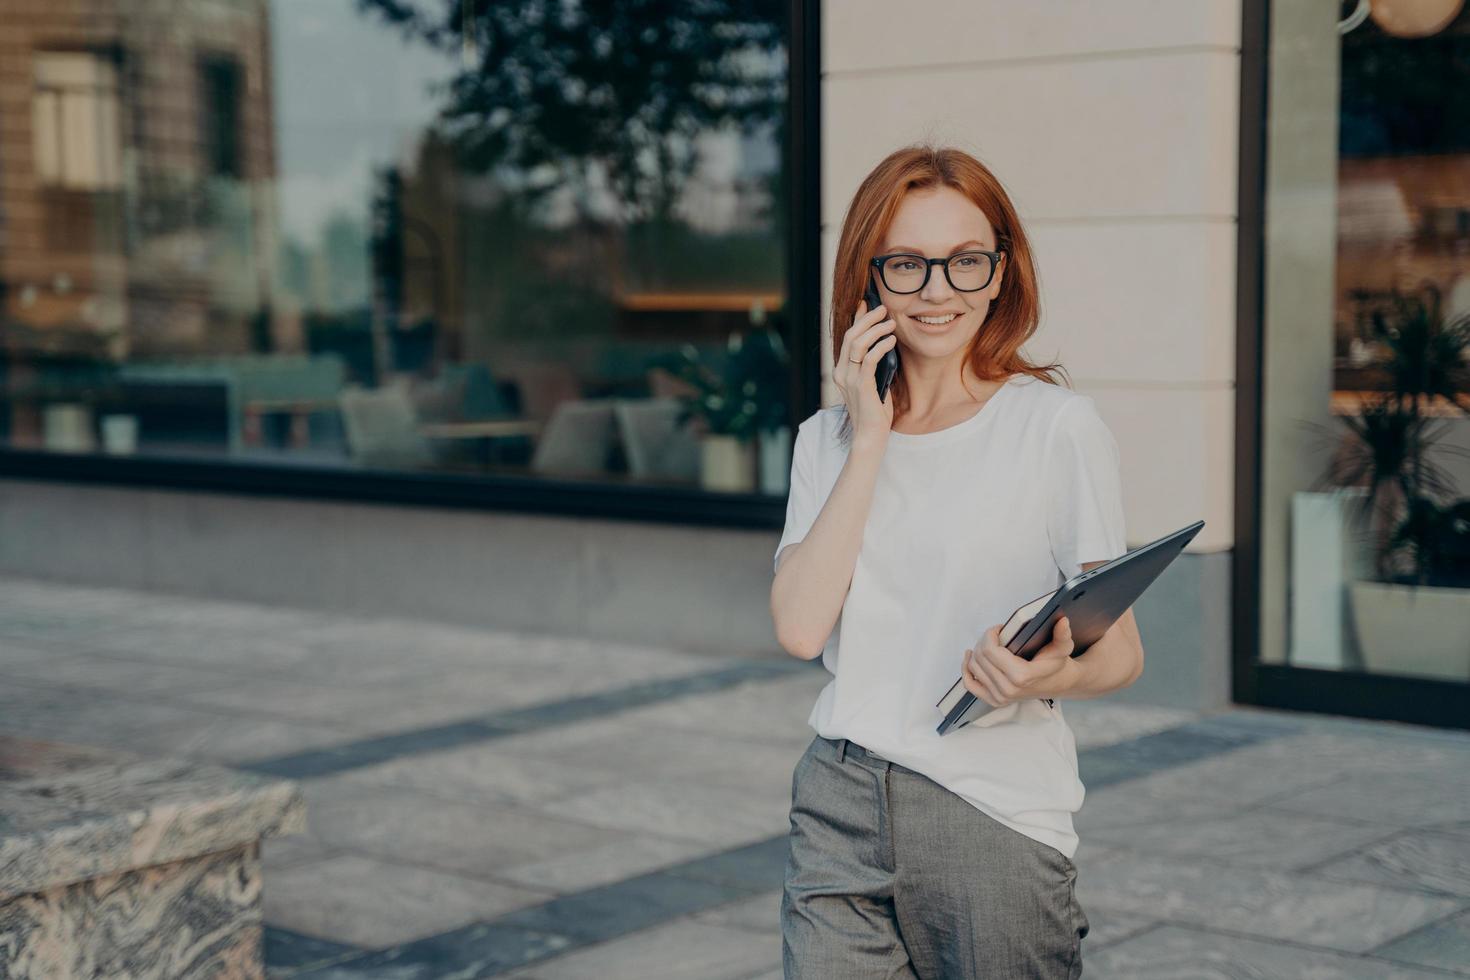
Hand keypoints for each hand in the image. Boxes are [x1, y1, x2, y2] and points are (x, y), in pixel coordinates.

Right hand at [834, 297, 896, 443]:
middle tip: (884, 309)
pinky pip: (869, 358)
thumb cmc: (876, 411)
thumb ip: (873, 366)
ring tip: (891, 323)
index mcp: (841, 371)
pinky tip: (892, 341)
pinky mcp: (861, 385)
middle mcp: (841, 373)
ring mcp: (849, 379)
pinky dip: (881, 346)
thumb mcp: (873, 383)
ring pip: (858, 344)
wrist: (871, 435)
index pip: (847, 338)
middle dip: (867, 319)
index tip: (867, 304)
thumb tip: (884, 344)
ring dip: (876, 330)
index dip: (856, 319)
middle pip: (850, 336)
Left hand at [960, 616, 1075, 707]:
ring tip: (988, 643)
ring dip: (977, 651)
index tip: (999, 628)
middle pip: (980, 657)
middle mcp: (1008, 689)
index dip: (990, 634)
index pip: (990, 651)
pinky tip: (970, 657)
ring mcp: (1000, 697)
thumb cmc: (1056, 664)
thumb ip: (1063, 635)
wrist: (1057, 683)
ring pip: (973, 667)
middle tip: (995, 634)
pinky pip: (970, 684)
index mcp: (1021, 676)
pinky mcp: (994, 700)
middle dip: (984, 640)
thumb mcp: (1063, 648)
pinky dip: (966, 669)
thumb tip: (1062, 621)